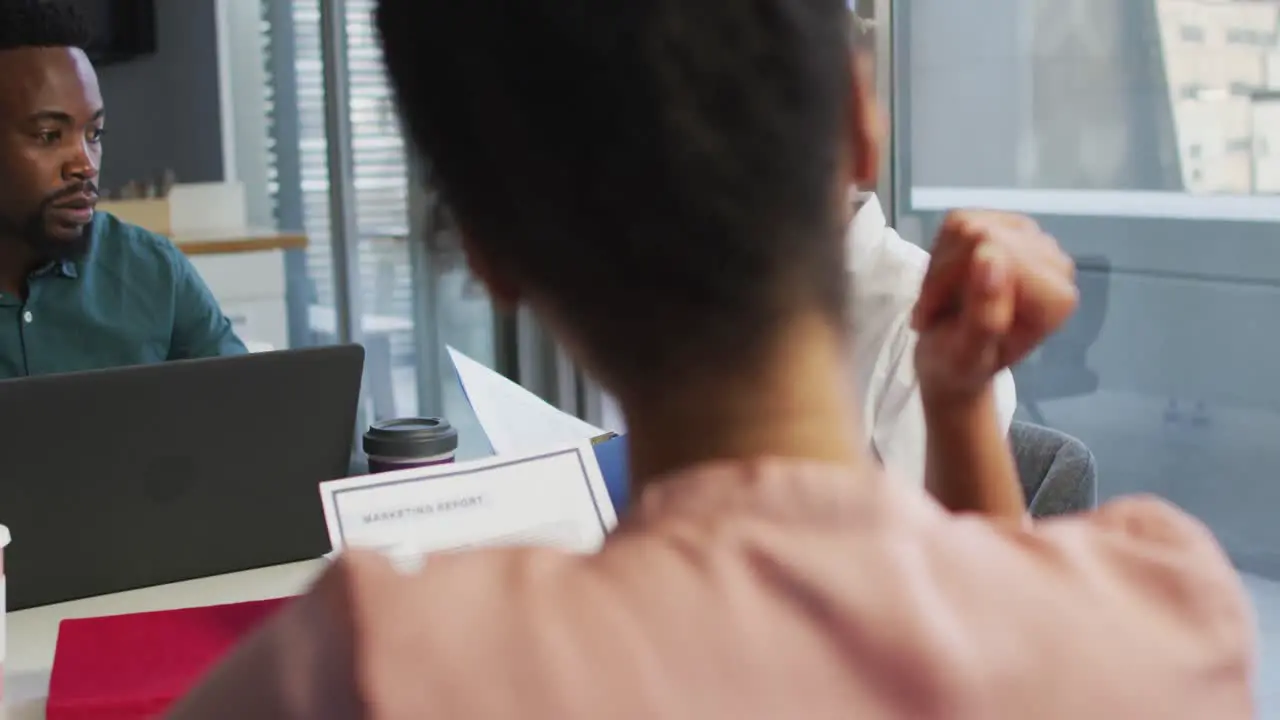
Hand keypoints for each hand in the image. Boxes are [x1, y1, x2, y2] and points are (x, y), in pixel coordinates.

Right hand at [911, 210, 1076, 401]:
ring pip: (967, 225)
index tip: (937, 319)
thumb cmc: (960, 363)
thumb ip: (983, 315)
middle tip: (937, 311)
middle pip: (981, 235)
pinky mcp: (1006, 224)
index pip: (995, 255)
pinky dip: (941, 253)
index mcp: (1055, 298)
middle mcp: (1055, 262)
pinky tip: (947, 280)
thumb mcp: (966, 354)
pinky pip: (957, 221)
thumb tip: (990, 255)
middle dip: (946, 274)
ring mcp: (1033, 239)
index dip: (953, 282)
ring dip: (941, 265)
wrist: (952, 359)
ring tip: (943, 298)